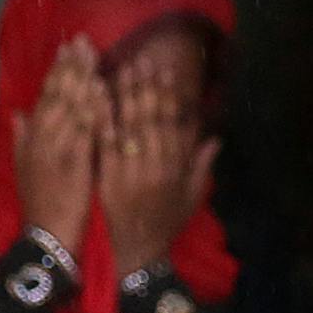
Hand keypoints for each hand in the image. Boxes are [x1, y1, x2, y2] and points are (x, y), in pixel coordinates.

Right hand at [12, 35, 106, 253]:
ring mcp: (58, 148)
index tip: (70, 47)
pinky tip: (102, 90)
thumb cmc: (43, 203)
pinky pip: (86, 130)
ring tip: (92, 55)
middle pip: (58, 95)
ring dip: (82, 79)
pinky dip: (93, 108)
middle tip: (83, 40)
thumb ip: (22, 138)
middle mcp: (44, 138)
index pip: (48, 96)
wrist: (47, 235)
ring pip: (70, 107)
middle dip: (72, 67)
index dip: (59, 70)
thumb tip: (18, 112)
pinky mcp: (75, 162)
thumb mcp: (26, 167)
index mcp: (35, 137)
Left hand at [99, 53, 220, 276]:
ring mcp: (131, 171)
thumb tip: (214, 139)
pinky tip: (98, 97)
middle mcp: (156, 166)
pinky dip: (102, 118)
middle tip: (143, 59)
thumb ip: (202, 168)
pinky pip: (105, 143)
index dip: (170, 97)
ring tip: (121, 67)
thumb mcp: (191, 199)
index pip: (174, 125)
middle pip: (151, 120)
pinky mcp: (108, 178)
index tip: (167, 72)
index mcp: (177, 169)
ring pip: (129, 126)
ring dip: (125, 95)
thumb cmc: (165, 225)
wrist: (137, 253)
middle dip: (147, 88)